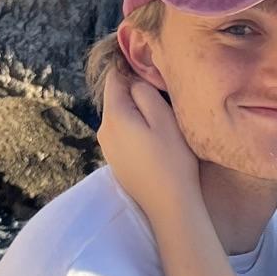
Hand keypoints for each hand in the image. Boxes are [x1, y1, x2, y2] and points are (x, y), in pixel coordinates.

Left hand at [97, 72, 200, 216]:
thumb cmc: (172, 160)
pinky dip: (136, 131)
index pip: (114, 77)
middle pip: (117, 97)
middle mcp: (104, 130)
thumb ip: (144, 92)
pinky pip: (124, 134)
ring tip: (161, 123)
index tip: (153, 74)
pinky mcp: (116, 160)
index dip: (132, 69)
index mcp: (114, 115)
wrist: (169, 206)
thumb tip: (133, 80)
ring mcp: (107, 147)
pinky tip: (155, 143)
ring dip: (138, 114)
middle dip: (137, 93)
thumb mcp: (164, 118)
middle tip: (164, 100)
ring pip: (121, 116)